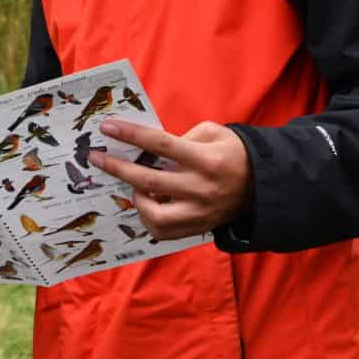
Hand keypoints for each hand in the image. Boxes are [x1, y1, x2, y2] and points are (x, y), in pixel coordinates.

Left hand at [88, 118, 250, 241]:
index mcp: (206, 159)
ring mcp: (199, 212)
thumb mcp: (213, 133)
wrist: (262, 185)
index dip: (130, 135)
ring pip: (153, 214)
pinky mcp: (197, 228)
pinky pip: (163, 230)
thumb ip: (181, 137)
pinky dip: (149, 217)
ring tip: (131, 185)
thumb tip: (147, 146)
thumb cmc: (233, 153)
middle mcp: (201, 188)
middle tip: (96, 157)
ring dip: (135, 198)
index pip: (160, 144)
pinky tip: (146, 202)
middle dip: (117, 167)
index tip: (107, 128)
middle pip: (149, 180)